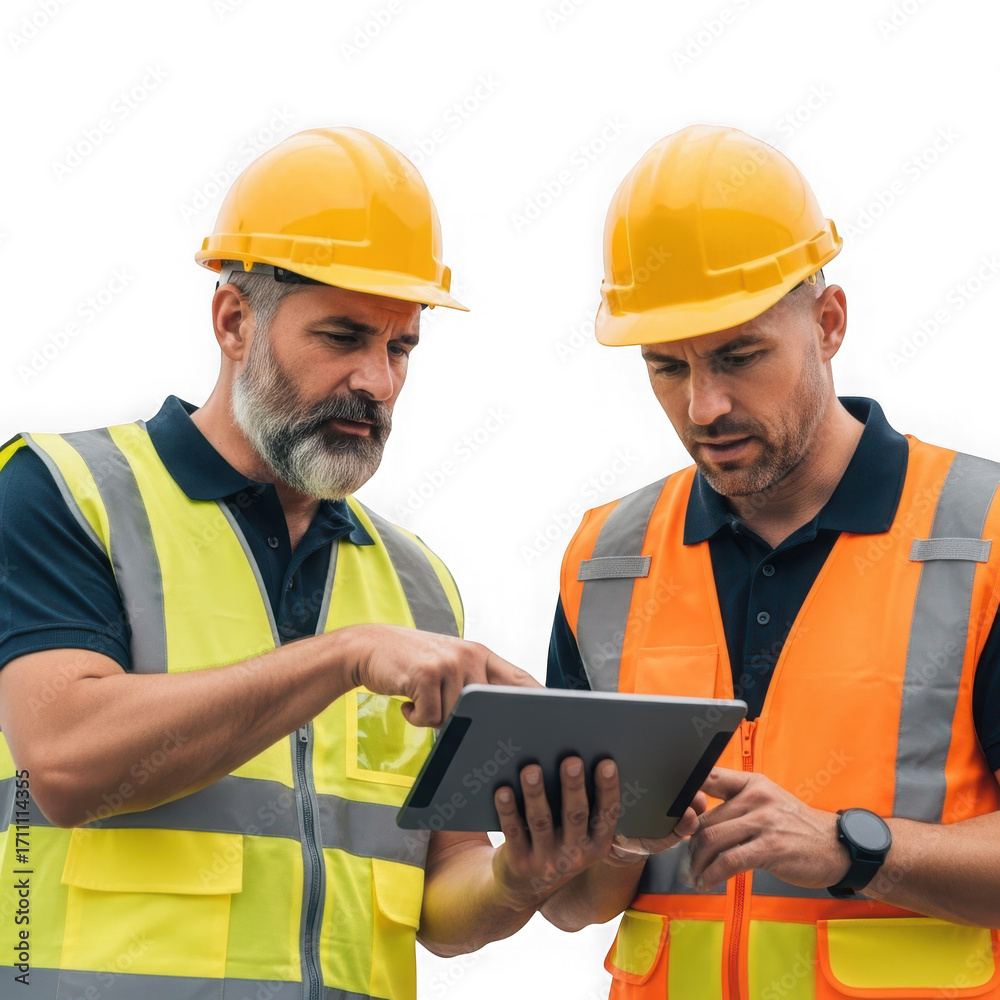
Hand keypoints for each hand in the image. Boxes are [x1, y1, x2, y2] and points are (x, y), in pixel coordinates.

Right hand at [347, 624, 537, 726]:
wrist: (367, 648)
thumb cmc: (409, 661)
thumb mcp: (448, 665)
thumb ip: (472, 683)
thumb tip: (497, 717)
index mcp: (479, 655)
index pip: (518, 678)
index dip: (538, 697)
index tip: (555, 716)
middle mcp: (469, 656)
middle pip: (488, 706)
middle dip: (473, 721)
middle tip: (453, 718)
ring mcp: (448, 663)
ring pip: (456, 716)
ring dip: (434, 717)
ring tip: (420, 698)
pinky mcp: (426, 675)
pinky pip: (430, 717)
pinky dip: (416, 717)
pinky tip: (407, 699)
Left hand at [490, 758, 705, 908]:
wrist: (523, 886)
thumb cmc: (557, 843)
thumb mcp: (578, 835)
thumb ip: (585, 807)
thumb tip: (580, 757)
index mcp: (597, 845)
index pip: (607, 814)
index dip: (608, 788)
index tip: (607, 763)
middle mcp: (575, 855)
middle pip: (575, 815)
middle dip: (573, 786)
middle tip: (571, 760)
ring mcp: (546, 861)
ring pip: (541, 821)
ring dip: (536, 793)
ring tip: (531, 769)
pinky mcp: (519, 862)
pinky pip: (513, 832)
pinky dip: (508, 809)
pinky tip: (503, 790)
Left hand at [687, 768, 845, 891]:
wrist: (836, 847)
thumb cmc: (796, 826)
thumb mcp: (768, 800)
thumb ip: (736, 802)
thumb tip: (698, 813)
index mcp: (752, 782)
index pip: (708, 777)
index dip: (684, 793)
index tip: (672, 813)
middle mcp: (755, 797)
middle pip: (705, 817)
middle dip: (689, 842)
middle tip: (686, 857)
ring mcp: (763, 822)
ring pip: (711, 839)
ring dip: (697, 861)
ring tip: (695, 873)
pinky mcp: (770, 848)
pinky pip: (728, 861)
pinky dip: (711, 874)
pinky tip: (707, 882)